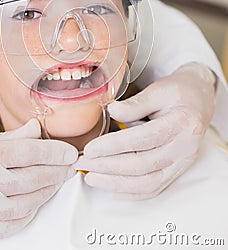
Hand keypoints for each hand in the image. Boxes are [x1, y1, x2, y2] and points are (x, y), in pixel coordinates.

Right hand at [0, 119, 77, 243]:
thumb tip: (36, 130)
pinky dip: (30, 211)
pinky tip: (36, 200)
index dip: (53, 152)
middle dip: (56, 171)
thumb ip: (8, 138)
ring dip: (47, 191)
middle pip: (31, 178)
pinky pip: (12, 224)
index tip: (70, 152)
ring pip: (26, 203)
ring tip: (57, 180)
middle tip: (69, 166)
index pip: (27, 153)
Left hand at [74, 62, 215, 199]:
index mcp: (182, 123)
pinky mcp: (177, 170)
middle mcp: (185, 147)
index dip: (114, 146)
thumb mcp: (158, 89)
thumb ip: (135, 104)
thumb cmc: (179, 91)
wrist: (199, 100)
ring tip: (90, 177)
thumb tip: (112, 111)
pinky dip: (131, 192)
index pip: (143, 139)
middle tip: (82, 163)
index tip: (90, 149)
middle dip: (108, 167)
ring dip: (116, 184)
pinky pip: (154, 188)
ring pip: (148, 182)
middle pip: (143, 165)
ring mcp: (182, 162)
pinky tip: (110, 188)